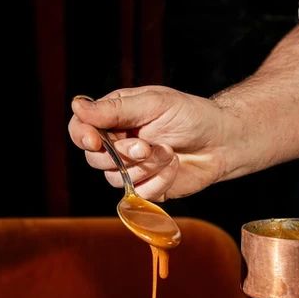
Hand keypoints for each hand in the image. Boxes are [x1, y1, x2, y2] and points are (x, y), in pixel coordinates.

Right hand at [69, 86, 239, 200]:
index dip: (83, 136)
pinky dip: (159, 180)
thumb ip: (115, 108)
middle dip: (122, 154)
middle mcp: (117, 144)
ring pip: (116, 179)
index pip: (80, 129)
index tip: (96, 140)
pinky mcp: (145, 189)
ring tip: (169, 151)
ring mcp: (130, 169)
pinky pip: (139, 193)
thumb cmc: (190, 115)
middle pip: (95, 159)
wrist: (221, 142)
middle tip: (147, 145)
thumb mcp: (153, 103)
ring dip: (146, 166)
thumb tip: (77, 105)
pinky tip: (174, 166)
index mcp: (113, 118)